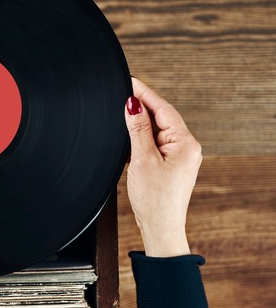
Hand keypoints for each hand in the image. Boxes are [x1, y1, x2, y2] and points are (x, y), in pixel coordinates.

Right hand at [124, 78, 202, 256]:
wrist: (160, 227)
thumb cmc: (155, 200)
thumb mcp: (142, 159)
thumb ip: (138, 129)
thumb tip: (133, 104)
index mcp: (185, 143)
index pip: (162, 109)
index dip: (144, 93)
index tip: (130, 80)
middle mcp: (186, 147)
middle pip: (161, 116)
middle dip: (141, 105)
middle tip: (122, 92)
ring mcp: (179, 156)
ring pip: (157, 129)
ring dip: (140, 122)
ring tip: (122, 114)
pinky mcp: (170, 164)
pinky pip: (155, 142)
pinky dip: (141, 137)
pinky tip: (130, 137)